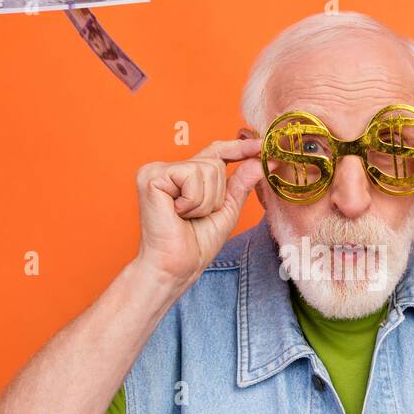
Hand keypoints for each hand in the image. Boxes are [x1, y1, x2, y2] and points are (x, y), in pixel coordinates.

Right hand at [133, 136, 264, 288]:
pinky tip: (177, 213)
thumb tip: (261, 160)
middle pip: (215, 163)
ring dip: (205, 201)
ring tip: (186, 216)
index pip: (215, 152)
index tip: (262, 146)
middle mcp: (169, 169)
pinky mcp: (151, 176)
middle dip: (216, 195)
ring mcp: (157, 170)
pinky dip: (193, 201)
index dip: (239, 147)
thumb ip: (241, 183)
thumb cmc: (196, 244)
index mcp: (184, 176)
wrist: (176, 268)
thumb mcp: (227, 210)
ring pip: (206, 169)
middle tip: (197, 216)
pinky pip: (191, 176)